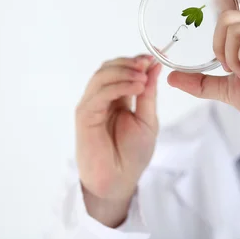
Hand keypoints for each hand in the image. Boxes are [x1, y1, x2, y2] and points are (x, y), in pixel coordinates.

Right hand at [75, 55, 161, 225]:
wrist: (120, 180)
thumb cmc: (133, 154)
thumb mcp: (148, 118)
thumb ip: (148, 93)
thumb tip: (154, 66)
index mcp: (117, 97)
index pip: (121, 69)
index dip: (135, 61)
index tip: (153, 58)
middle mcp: (102, 98)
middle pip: (109, 68)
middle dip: (129, 63)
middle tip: (147, 64)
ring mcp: (92, 105)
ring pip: (102, 76)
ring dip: (124, 72)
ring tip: (143, 78)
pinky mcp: (85, 115)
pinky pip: (99, 93)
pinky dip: (118, 85)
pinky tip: (136, 87)